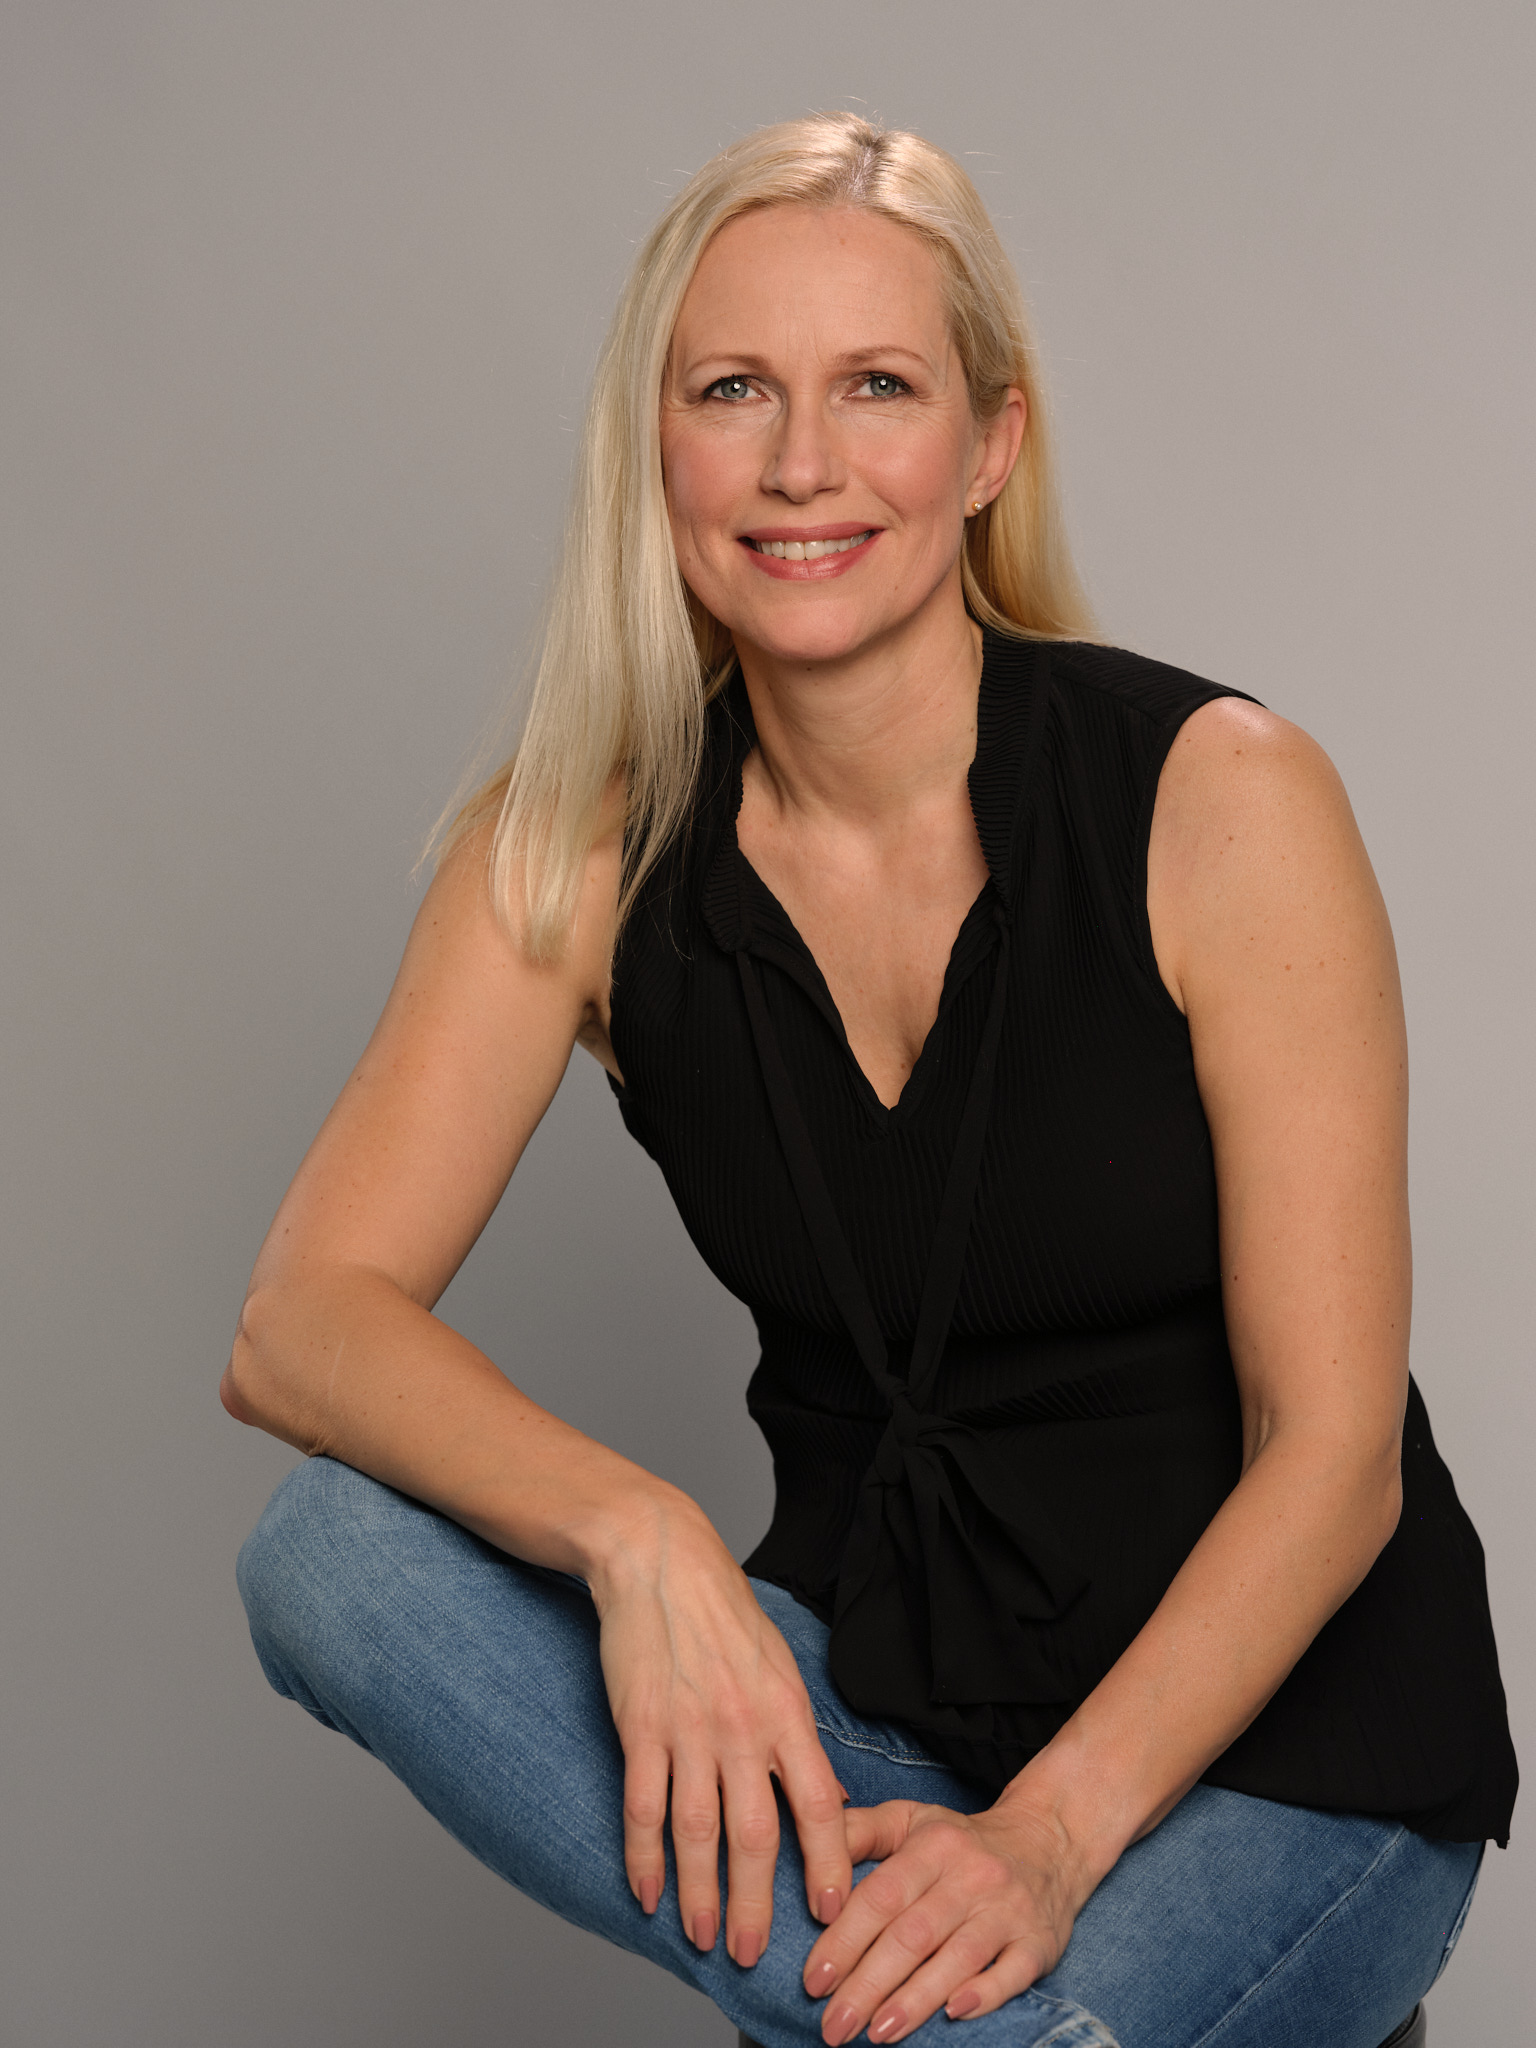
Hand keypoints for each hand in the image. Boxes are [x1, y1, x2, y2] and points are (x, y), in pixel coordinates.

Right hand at [591, 1502, 852, 1965]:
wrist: (660, 1560)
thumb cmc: (725, 1615)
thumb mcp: (780, 1667)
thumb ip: (797, 1735)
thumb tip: (826, 1799)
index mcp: (786, 1712)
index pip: (819, 1803)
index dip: (828, 1863)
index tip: (834, 1913)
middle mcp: (742, 1726)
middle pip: (757, 1833)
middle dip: (760, 1903)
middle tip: (758, 1956)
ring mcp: (688, 1728)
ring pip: (697, 1832)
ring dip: (701, 1894)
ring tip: (705, 1938)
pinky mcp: (640, 1726)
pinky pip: (643, 1806)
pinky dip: (643, 1857)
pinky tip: (646, 1894)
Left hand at [802, 1797, 1087, 2043]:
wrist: (1048, 1841)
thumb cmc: (961, 1841)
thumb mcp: (910, 1820)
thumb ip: (858, 1832)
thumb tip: (808, 1854)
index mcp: (933, 1845)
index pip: (881, 1896)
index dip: (845, 1939)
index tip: (815, 1980)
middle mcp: (971, 1875)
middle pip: (913, 1934)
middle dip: (868, 1984)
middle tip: (833, 2024)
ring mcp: (1008, 1909)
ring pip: (958, 1957)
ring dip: (915, 1999)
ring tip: (877, 2032)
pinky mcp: (1038, 1941)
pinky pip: (1013, 1972)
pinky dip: (984, 1994)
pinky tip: (954, 2015)